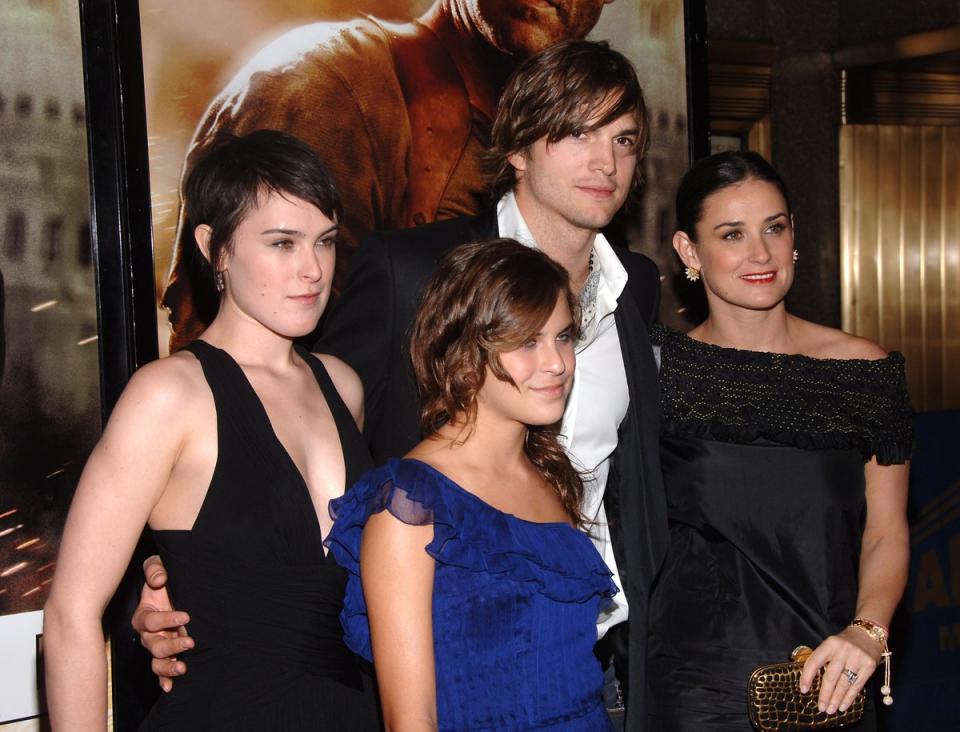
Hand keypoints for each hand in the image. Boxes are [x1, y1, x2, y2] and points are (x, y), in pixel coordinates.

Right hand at [130, 555, 193, 691]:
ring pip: (157, 660)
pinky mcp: (167, 654)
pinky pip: (161, 670)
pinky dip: (165, 679)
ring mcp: (157, 645)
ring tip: (183, 666)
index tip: (186, 616)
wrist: (176, 589)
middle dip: (172, 645)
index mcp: (144, 615)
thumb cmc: (165, 578)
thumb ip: (155, 569)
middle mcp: (149, 634)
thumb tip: (159, 579)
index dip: (166, 619)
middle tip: (190, 641)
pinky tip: (170, 687)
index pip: (150, 621)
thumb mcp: (159, 567)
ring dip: (169, 665)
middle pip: (153, 644)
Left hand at [800, 626, 880, 714]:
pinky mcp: (869, 666)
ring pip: (844, 683)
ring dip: (836, 699)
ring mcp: (857, 658)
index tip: (804, 690)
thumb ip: (823, 659)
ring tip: (831, 709)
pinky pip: (857, 685)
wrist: (869, 633)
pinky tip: (843, 706)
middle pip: (830, 676)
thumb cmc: (845, 642)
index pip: (815, 662)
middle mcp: (842, 650)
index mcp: (829, 644)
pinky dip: (849, 697)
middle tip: (820, 707)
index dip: (807, 677)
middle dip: (824, 694)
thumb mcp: (831, 644)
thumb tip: (812, 681)